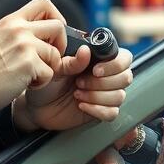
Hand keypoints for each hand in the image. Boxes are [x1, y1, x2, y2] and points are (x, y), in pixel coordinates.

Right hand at [0, 0, 67, 115]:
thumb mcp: (1, 38)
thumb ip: (21, 31)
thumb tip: (50, 33)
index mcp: (11, 20)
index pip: (44, 1)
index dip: (56, 16)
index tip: (52, 34)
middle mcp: (18, 28)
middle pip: (59, 26)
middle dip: (60, 44)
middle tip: (48, 58)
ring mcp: (24, 45)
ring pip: (56, 53)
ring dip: (49, 68)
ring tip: (31, 74)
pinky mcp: (28, 63)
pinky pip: (51, 72)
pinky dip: (42, 82)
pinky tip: (26, 83)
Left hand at [17, 44, 133, 131]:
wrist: (37, 105)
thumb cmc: (47, 82)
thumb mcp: (56, 68)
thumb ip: (72, 61)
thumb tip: (86, 50)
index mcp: (99, 60)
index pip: (124, 58)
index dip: (114, 65)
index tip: (95, 70)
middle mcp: (106, 76)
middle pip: (126, 77)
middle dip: (102, 82)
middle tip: (80, 82)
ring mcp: (105, 94)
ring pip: (119, 96)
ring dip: (97, 96)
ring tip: (77, 94)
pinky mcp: (101, 111)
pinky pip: (112, 112)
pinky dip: (97, 110)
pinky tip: (82, 106)